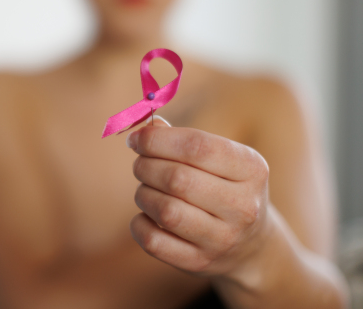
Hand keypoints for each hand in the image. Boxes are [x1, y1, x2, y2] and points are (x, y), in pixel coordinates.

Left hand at [127, 117, 272, 277]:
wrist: (251, 246)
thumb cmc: (224, 188)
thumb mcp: (219, 159)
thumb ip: (181, 138)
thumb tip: (143, 125)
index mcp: (251, 169)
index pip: (198, 146)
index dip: (158, 139)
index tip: (136, 138)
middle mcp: (243, 206)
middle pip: (177, 178)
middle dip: (146, 166)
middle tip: (140, 164)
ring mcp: (223, 239)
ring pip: (165, 210)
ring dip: (143, 193)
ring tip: (146, 189)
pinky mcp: (200, 263)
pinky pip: (153, 241)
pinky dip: (139, 224)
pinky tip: (146, 215)